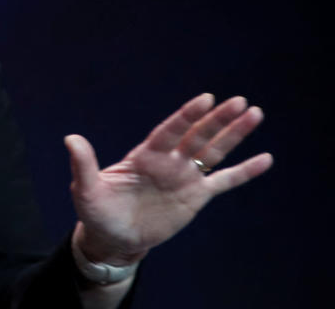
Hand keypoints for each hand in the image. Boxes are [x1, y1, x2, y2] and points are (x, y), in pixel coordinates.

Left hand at [65, 93, 271, 264]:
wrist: (113, 238)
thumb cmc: (97, 210)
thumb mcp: (86, 189)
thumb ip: (83, 164)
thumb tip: (70, 138)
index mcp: (144, 155)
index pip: (170, 131)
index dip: (187, 116)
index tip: (206, 98)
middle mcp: (168, 161)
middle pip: (197, 136)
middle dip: (218, 120)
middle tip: (240, 101)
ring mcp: (184, 177)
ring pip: (214, 152)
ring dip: (234, 135)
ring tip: (255, 114)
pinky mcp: (196, 197)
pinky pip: (224, 181)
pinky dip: (244, 171)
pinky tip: (265, 159)